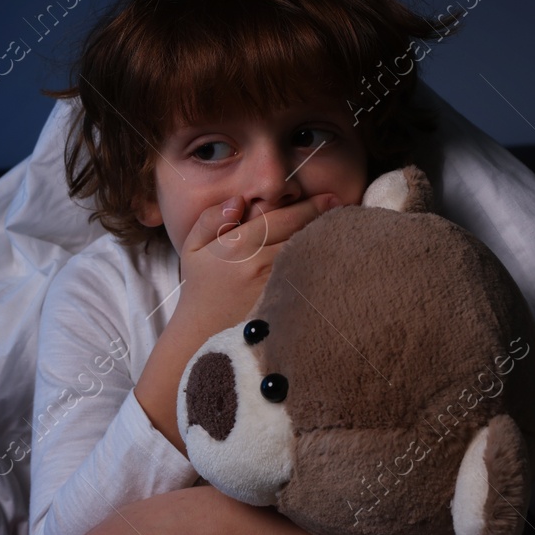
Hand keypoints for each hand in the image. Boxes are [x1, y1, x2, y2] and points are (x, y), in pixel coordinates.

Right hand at [171, 190, 339, 340]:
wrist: (200, 336)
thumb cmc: (199, 290)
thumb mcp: (192, 249)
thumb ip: (210, 219)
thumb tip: (238, 200)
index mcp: (236, 245)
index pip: (281, 217)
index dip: (310, 206)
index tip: (329, 198)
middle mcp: (257, 263)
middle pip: (301, 234)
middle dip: (324, 219)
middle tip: (342, 208)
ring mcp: (272, 286)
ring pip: (307, 256)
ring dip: (325, 242)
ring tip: (342, 232)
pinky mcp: (282, 305)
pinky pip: (306, 279)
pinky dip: (320, 268)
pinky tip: (332, 262)